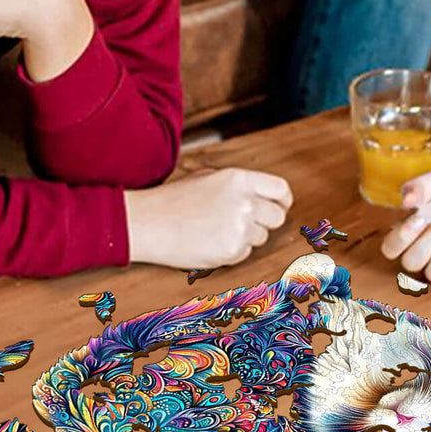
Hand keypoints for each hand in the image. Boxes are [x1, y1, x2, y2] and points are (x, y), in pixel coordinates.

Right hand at [125, 168, 292, 269]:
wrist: (148, 223)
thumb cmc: (174, 200)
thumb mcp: (209, 177)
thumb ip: (240, 185)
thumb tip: (265, 196)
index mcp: (240, 179)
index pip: (280, 190)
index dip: (282, 201)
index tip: (279, 207)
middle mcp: (245, 202)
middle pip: (277, 217)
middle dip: (265, 222)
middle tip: (244, 224)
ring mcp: (240, 227)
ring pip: (261, 237)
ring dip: (245, 237)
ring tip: (215, 230)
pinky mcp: (232, 251)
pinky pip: (245, 253)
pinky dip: (232, 251)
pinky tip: (209, 242)